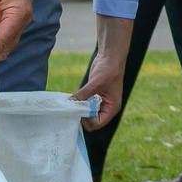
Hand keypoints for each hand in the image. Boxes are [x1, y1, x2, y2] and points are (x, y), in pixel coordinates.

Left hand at [72, 14, 131, 128]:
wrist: (110, 58)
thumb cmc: (108, 70)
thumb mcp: (95, 83)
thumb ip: (83, 94)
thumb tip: (70, 102)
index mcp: (112, 108)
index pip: (98, 123)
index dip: (88, 120)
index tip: (80, 110)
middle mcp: (106, 108)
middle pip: (92, 122)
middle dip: (83, 117)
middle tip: (75, 108)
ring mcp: (99, 103)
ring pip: (87, 115)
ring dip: (79, 111)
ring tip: (73, 103)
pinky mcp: (93, 97)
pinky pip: (84, 106)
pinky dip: (78, 104)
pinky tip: (74, 99)